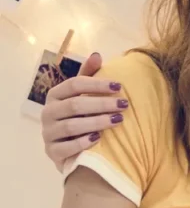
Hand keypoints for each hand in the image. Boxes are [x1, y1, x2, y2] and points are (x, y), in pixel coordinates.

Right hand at [41, 53, 126, 171]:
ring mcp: (48, 133)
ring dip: (96, 122)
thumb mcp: (84, 94)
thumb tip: (97, 55)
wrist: (70, 147)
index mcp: (55, 95)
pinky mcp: (51, 152)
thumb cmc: (80, 115)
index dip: (97, 84)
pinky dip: (82, 143)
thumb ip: (89, 76)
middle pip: (74, 105)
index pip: (74, 84)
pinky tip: (98, 139)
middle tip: (124, 105)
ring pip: (71, 126)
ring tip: (117, 120)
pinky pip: (65, 148)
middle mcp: (48, 113)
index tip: (119, 86)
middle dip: (102, 104)